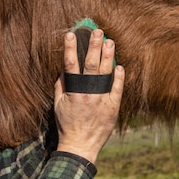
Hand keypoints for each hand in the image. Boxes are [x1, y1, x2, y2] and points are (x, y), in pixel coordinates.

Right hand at [53, 29, 123, 164]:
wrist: (80, 146)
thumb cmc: (67, 125)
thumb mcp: (58, 105)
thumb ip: (60, 86)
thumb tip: (63, 70)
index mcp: (73, 92)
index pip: (70, 65)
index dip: (70, 48)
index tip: (71, 34)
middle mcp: (87, 94)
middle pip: (91, 65)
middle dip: (94, 46)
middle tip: (98, 32)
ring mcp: (101, 100)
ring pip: (106, 74)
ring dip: (109, 57)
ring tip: (110, 42)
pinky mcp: (112, 108)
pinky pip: (117, 90)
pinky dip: (119, 78)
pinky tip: (120, 66)